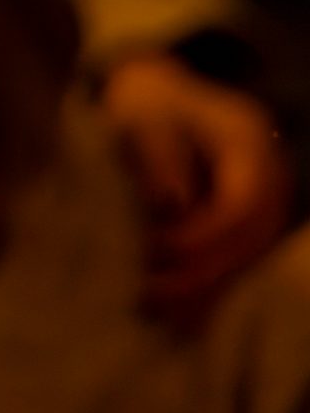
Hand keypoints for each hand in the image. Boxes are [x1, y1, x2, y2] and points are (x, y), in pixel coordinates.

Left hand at [102, 52, 294, 328]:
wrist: (157, 96)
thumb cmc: (145, 104)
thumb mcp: (142, 115)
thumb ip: (156, 154)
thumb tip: (170, 204)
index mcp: (250, 143)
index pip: (242, 205)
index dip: (201, 236)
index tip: (155, 251)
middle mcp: (271, 176)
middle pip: (251, 239)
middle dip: (202, 272)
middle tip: (150, 295)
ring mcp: (266, 201)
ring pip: (248, 257)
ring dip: (206, 289)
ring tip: (157, 312)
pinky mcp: (247, 222)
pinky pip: (238, 261)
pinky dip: (209, 288)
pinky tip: (176, 316)